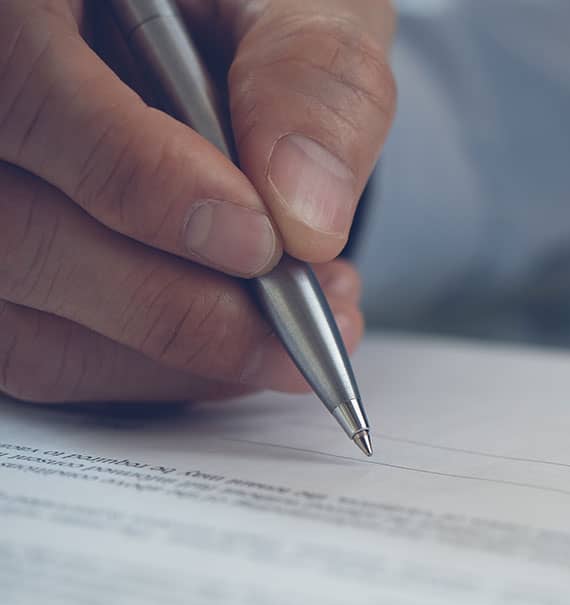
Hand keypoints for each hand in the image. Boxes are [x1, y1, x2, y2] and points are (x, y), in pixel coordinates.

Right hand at [0, 0, 395, 403]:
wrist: (210, 45)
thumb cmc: (242, 13)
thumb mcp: (294, 4)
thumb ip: (309, 80)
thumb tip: (307, 218)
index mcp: (16, 7)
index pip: (25, 96)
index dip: (141, 183)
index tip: (261, 244)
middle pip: (22, 239)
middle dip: (183, 306)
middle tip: (309, 311)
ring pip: (32, 328)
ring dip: (180, 357)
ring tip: (294, 332)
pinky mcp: (9, 284)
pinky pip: (53, 358)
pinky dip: (160, 372)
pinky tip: (240, 343)